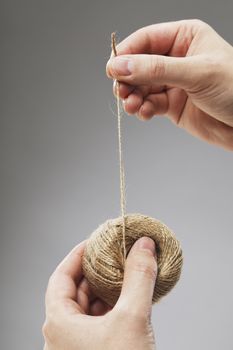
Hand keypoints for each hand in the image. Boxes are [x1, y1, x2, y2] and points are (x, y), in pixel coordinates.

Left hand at [43, 237, 156, 349]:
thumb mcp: (132, 318)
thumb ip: (139, 278)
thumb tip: (143, 246)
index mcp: (59, 323)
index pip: (60, 277)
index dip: (77, 255)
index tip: (93, 242)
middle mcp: (61, 335)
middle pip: (74, 291)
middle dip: (96, 271)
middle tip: (113, 255)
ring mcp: (75, 346)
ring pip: (87, 308)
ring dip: (105, 290)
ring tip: (124, 275)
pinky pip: (97, 323)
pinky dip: (111, 308)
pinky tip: (128, 301)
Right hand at [106, 20, 232, 149]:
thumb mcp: (196, 73)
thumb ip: (156, 69)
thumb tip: (121, 66)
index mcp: (185, 38)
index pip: (146, 40)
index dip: (127, 54)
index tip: (112, 69)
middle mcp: (175, 59)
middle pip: (138, 65)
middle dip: (128, 79)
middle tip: (122, 92)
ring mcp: (172, 83)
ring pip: (141, 87)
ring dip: (133, 97)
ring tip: (132, 106)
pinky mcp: (171, 105)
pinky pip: (149, 104)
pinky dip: (143, 109)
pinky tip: (144, 113)